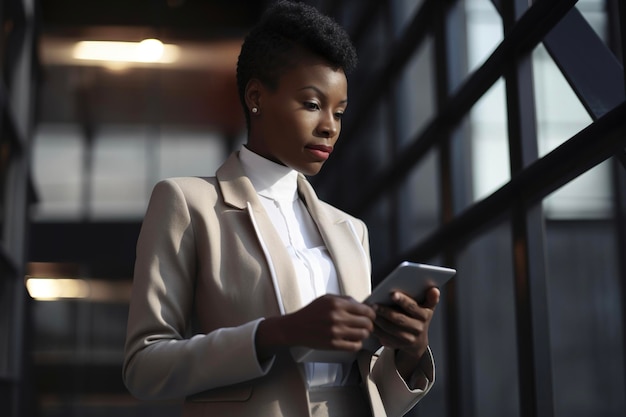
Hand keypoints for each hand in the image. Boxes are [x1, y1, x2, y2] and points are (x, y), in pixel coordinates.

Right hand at [256, 294, 375, 359]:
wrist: (295, 327)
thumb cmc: (312, 312)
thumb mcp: (327, 299)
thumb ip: (346, 300)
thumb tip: (364, 305)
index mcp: (337, 304)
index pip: (365, 310)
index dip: (371, 314)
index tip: (371, 316)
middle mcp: (337, 317)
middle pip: (367, 323)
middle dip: (369, 324)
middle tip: (366, 325)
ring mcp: (336, 332)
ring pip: (363, 335)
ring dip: (364, 334)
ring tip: (359, 332)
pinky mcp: (333, 345)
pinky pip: (355, 346)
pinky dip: (357, 343)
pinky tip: (353, 340)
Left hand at [372, 287, 439, 360]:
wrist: (418, 340)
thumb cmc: (419, 317)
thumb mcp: (427, 307)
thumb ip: (430, 298)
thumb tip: (434, 289)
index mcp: (425, 316)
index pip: (413, 307)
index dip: (403, 301)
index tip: (392, 294)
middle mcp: (418, 328)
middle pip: (400, 319)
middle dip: (386, 311)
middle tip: (374, 304)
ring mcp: (409, 339)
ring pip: (391, 329)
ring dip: (379, 321)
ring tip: (370, 312)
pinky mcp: (399, 345)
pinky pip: (385, 338)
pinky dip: (377, 330)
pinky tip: (370, 322)